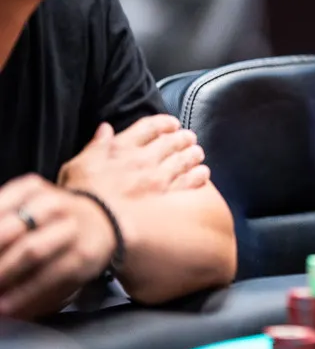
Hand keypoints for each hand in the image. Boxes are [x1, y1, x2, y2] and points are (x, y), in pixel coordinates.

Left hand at [0, 175, 117, 318]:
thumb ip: (3, 221)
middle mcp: (54, 205)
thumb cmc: (52, 219)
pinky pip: (51, 277)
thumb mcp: (25, 205)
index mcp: (31, 189)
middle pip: (11, 230)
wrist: (104, 223)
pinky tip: (8, 306)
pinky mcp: (82, 257)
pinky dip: (25, 295)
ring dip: (5, 274)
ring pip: (32, 252)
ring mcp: (72, 231)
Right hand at [57, 115, 209, 199]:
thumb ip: (95, 146)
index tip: (172, 123)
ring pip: (183, 160)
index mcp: (121, 148)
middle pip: (170, 143)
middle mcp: (143, 160)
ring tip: (198, 153)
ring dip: (192, 155)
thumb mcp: (76, 166)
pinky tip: (203, 174)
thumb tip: (105, 128)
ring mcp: (157, 179)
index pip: (148, 127)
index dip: (163, 123)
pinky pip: (189, 183)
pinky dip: (198, 176)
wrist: (92, 225)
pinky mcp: (167, 199)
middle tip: (190, 137)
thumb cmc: (79, 197)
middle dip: (182, 138)